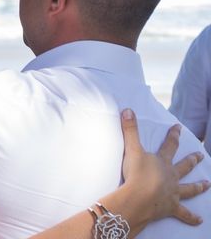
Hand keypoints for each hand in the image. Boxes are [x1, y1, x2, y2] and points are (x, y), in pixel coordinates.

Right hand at [120, 108, 208, 225]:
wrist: (139, 198)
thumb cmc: (136, 174)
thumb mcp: (131, 149)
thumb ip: (130, 130)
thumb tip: (128, 110)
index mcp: (162, 162)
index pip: (169, 145)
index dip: (173, 135)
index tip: (178, 127)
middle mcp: (171, 176)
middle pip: (184, 166)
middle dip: (192, 160)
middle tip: (200, 155)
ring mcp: (173, 192)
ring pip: (189, 189)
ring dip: (199, 187)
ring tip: (207, 185)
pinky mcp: (171, 208)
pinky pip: (184, 214)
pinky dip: (191, 218)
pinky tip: (199, 220)